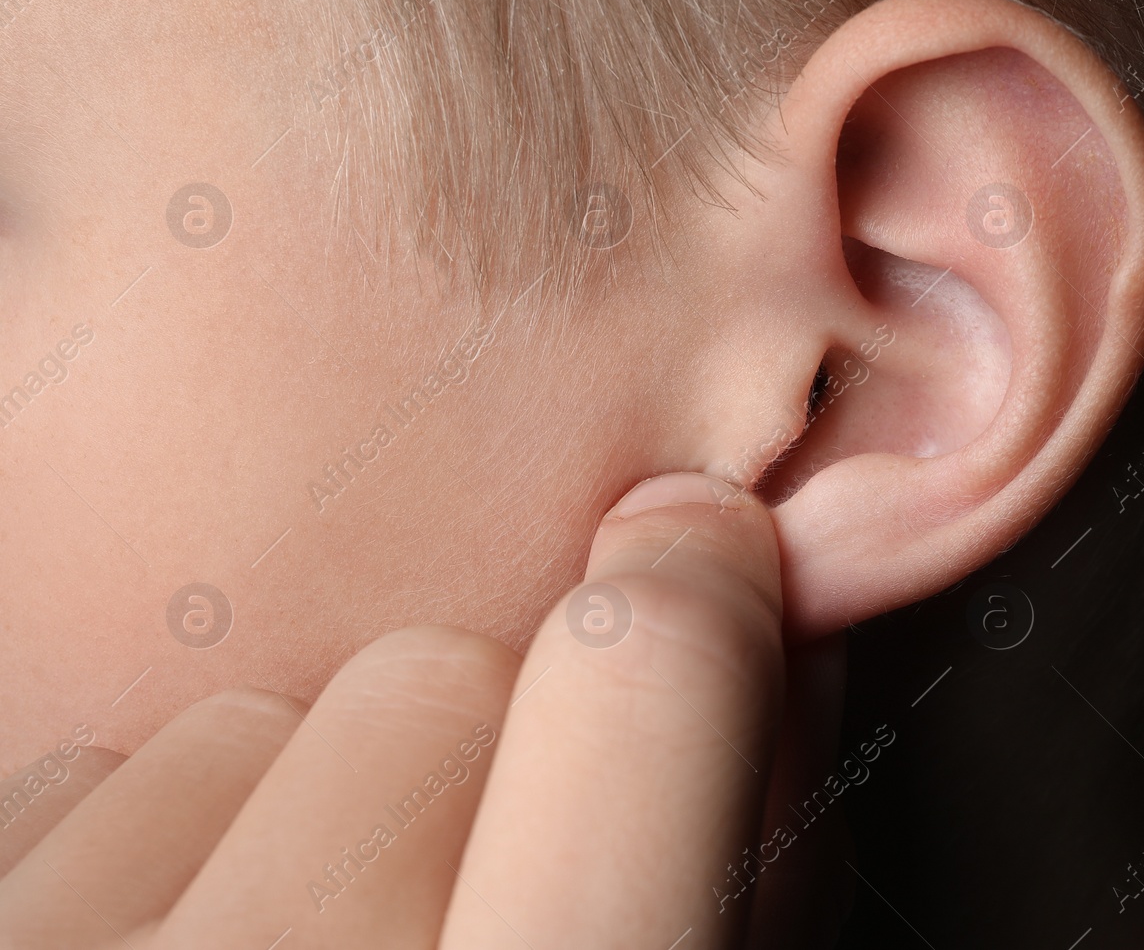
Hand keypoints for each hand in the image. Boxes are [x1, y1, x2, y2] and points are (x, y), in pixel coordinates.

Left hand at [0, 472, 849, 947]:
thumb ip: (735, 834)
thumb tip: (763, 615)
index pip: (638, 683)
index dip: (696, 597)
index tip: (685, 560)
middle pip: (422, 685)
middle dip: (474, 761)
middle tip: (468, 894)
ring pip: (232, 727)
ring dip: (287, 819)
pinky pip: (60, 792)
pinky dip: (135, 864)